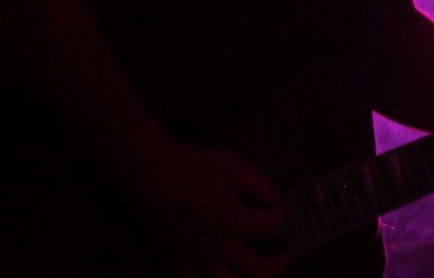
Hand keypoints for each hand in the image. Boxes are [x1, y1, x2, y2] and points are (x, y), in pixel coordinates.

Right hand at [119, 141, 288, 277]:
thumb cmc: (193, 167)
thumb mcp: (234, 166)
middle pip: (257, 270)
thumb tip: (275, 201)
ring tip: (257, 272)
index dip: (280, 217)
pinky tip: (220, 275)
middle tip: (285, 254)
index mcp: (235, 223)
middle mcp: (218, 249)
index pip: (272, 229)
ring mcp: (196, 259)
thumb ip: (259, 185)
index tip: (278, 208)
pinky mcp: (176, 260)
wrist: (149, 174)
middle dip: (277, 264)